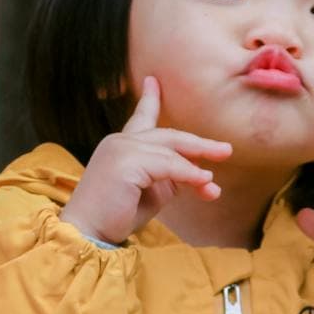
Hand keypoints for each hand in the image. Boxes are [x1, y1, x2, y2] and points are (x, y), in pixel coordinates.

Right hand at [61, 77, 232, 246]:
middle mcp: (119, 140)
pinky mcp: (126, 162)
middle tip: (225, 150)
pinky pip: (169, 166)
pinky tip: (203, 184)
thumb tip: (201, 174)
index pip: (140, 117)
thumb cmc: (115, 215)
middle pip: (169, 136)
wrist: (88, 232)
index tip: (153, 81)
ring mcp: (121, 148)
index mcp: (121, 145)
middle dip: (199, 144)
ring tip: (213, 185)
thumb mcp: (150, 192)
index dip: (150, 99)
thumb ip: (170, 178)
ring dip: (197, 169)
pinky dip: (189, 175)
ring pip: (172, 151)